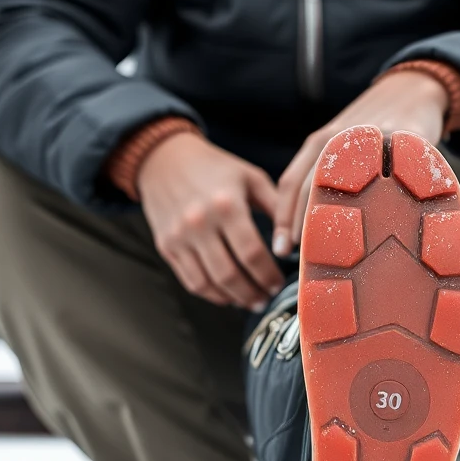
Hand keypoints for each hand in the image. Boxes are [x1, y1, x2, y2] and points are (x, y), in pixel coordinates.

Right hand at [137, 132, 285, 309]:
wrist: (165, 159)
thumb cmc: (214, 167)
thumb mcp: (250, 178)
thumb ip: (276, 207)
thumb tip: (294, 241)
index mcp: (226, 205)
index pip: (251, 253)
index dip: (267, 275)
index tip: (278, 283)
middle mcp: (199, 223)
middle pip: (229, 274)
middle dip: (252, 293)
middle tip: (266, 298)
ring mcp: (179, 237)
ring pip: (208, 283)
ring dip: (232, 299)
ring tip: (250, 301)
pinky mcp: (166, 246)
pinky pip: (190, 280)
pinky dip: (211, 294)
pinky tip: (227, 294)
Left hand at [272, 70, 449, 256]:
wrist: (413, 87)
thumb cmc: (373, 129)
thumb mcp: (341, 146)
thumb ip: (322, 177)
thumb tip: (304, 230)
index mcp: (319, 143)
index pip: (291, 184)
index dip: (284, 219)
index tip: (281, 250)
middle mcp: (340, 138)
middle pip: (314, 187)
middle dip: (307, 226)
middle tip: (309, 259)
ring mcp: (373, 136)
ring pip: (354, 182)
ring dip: (345, 217)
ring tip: (345, 250)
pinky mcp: (407, 136)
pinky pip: (398, 171)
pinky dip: (393, 197)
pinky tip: (390, 223)